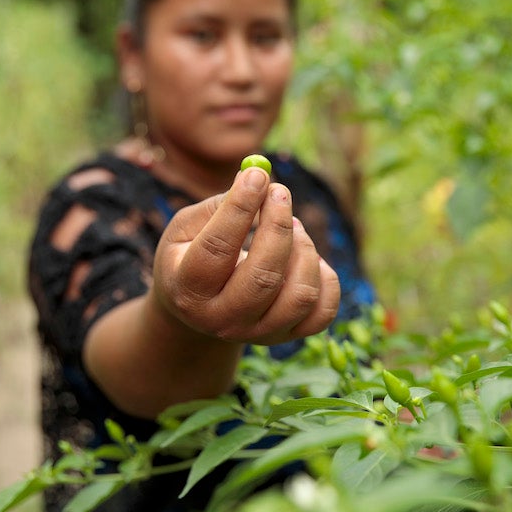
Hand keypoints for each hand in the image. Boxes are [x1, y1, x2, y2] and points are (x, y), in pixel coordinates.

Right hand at [152, 166, 340, 344]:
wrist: (200, 311)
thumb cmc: (192, 256)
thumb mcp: (187, 229)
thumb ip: (218, 205)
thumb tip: (258, 179)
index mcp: (188, 291)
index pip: (217, 249)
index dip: (240, 208)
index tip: (257, 175)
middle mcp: (222, 321)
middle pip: (264, 278)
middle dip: (277, 226)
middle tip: (280, 192)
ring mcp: (259, 334)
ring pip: (301, 294)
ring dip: (303, 248)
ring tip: (292, 226)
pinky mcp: (289, 336)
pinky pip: (324, 309)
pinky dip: (324, 276)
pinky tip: (304, 257)